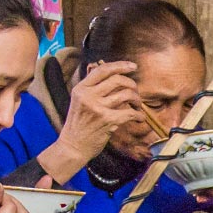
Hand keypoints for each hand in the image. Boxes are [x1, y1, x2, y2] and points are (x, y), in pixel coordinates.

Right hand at [40, 60, 141, 182]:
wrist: (73, 146)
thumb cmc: (79, 124)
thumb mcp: (79, 101)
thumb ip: (92, 88)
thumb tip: (112, 74)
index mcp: (81, 89)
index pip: (102, 70)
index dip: (120, 66)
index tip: (133, 66)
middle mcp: (88, 96)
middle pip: (117, 80)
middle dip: (132, 85)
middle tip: (135, 92)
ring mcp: (98, 108)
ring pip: (126, 94)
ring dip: (136, 100)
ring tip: (136, 106)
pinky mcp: (108, 121)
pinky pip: (130, 113)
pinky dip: (139, 115)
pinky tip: (139, 118)